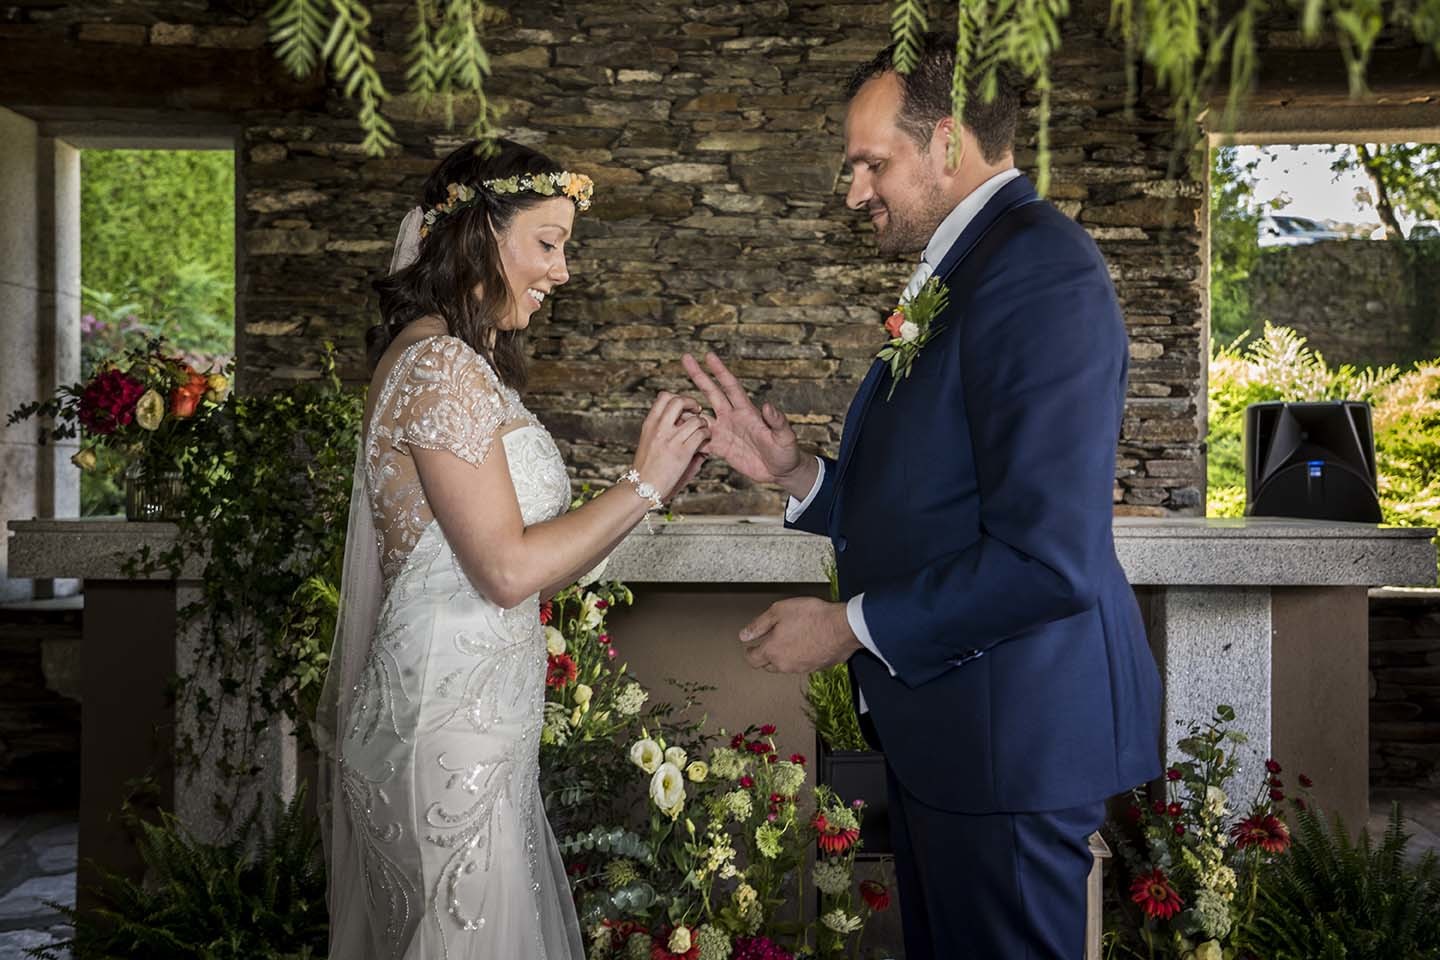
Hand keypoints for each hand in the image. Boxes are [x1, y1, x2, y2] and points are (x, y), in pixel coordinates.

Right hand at [632, 392, 708, 498]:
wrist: (641, 488)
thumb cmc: (646, 468)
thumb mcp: (648, 441)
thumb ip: (664, 429)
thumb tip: (683, 421)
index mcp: (650, 424)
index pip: (664, 397)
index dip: (677, 398)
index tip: (683, 408)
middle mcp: (659, 428)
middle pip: (678, 401)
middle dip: (691, 403)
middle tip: (696, 412)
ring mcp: (671, 440)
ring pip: (695, 419)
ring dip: (703, 423)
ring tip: (702, 431)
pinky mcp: (682, 453)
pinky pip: (701, 435)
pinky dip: (706, 436)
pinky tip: (704, 443)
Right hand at [681, 352, 805, 488]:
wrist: (780, 471)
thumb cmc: (786, 452)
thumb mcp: (785, 437)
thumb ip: (777, 422)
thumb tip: (769, 405)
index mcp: (747, 411)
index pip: (730, 386)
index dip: (720, 371)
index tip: (709, 356)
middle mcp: (733, 417)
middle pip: (712, 393)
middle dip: (699, 375)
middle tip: (686, 358)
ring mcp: (725, 432)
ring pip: (701, 416)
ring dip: (688, 408)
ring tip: (671, 400)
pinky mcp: (721, 448)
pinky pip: (700, 440)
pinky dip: (689, 436)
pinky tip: (675, 432)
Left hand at [739, 598, 860, 673]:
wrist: (843, 627)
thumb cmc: (813, 616)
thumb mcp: (778, 611)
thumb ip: (758, 625)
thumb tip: (744, 635)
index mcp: (772, 651)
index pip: (753, 660)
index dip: (749, 653)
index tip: (750, 648)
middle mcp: (785, 664)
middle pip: (769, 666)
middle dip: (766, 656)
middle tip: (768, 645)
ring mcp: (802, 668)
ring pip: (786, 666)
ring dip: (784, 657)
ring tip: (789, 641)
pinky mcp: (818, 668)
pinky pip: (803, 665)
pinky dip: (801, 657)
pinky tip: (806, 644)